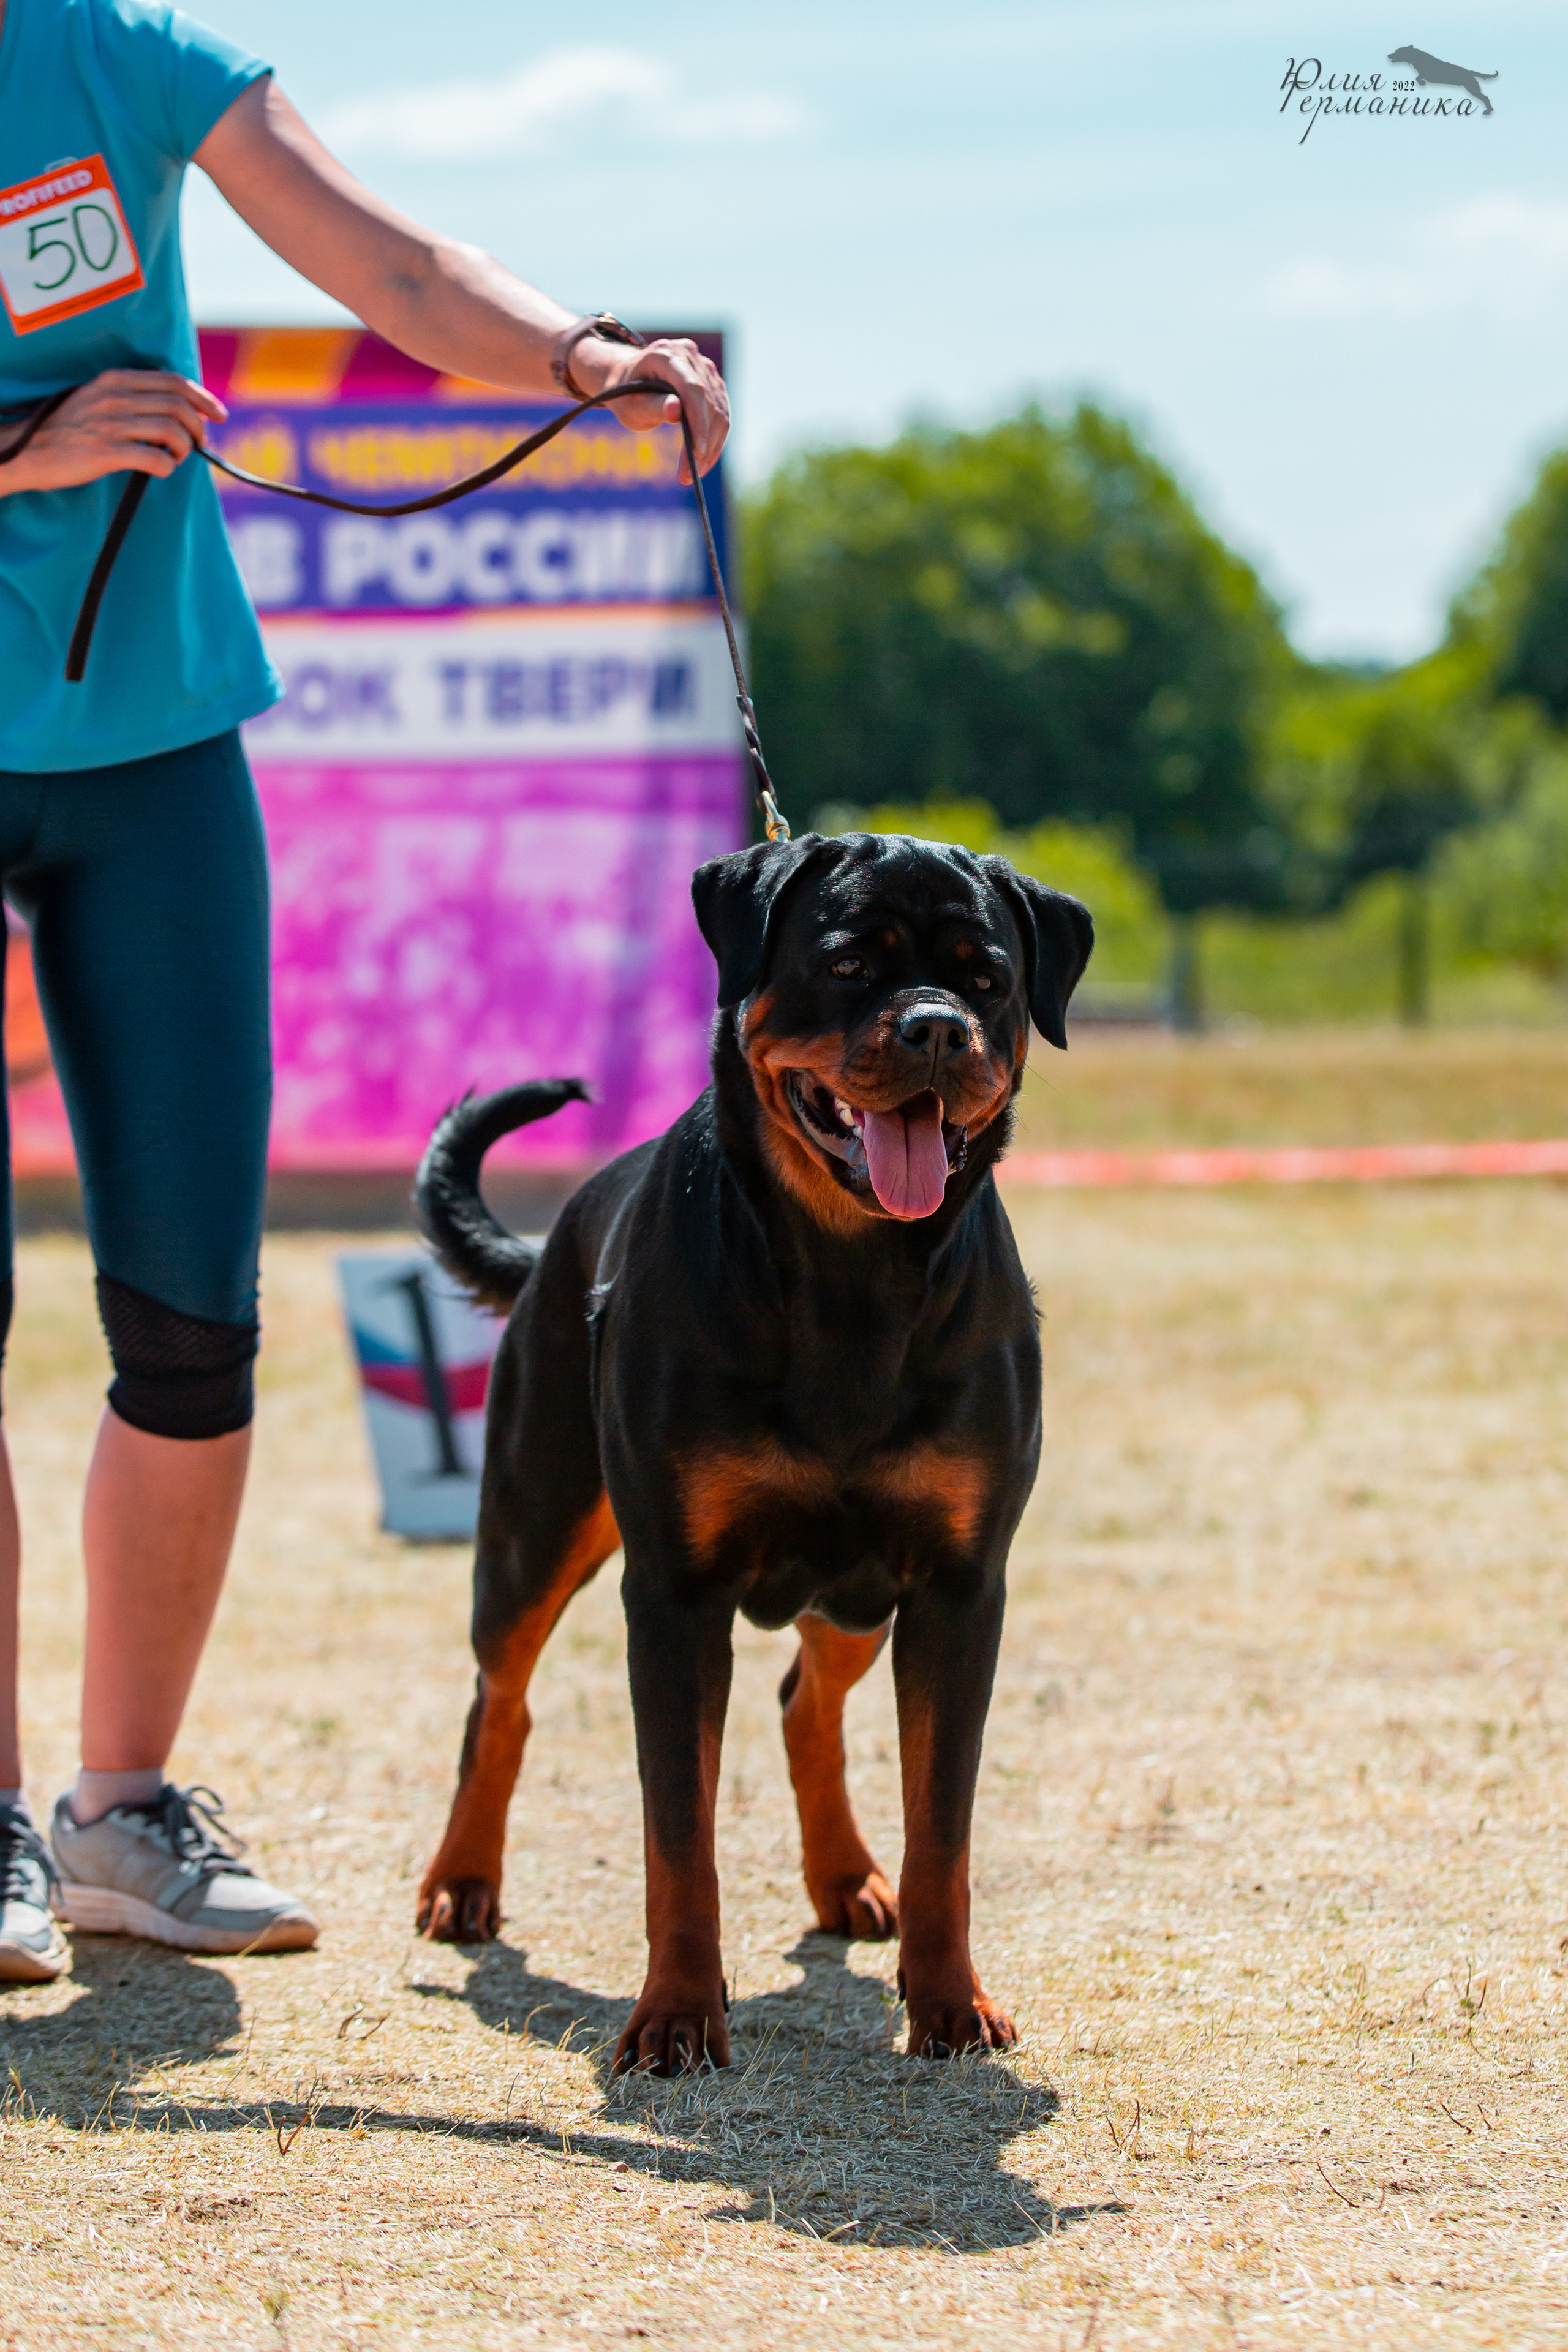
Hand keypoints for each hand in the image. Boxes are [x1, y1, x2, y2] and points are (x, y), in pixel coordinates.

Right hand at [0, 369, 225, 495]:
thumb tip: (175, 408)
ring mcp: (110, 424)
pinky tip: (162, 469)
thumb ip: (131, 397)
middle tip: (199, 443)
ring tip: (177, 458)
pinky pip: (155, 458)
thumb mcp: (98, 398)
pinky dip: (168, 466)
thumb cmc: (70, 430)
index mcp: (116, 380)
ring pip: (171, 431)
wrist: (30, 450)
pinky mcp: (105, 452)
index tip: (218, 414)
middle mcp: (115, 397)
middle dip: (198, 427)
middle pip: (178, 405)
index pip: (173, 381)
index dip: (203, 397)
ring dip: (185, 448)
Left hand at [579, 335, 729, 482]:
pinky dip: (714, 442)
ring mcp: (705, 368)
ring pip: (720, 412)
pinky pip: (721, 415)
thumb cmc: (625, 393)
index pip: (693, 389)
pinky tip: (702, 462)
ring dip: (711, 447)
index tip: (696, 453)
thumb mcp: (630, 404)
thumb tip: (676, 412)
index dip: (698, 422)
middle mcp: (690, 355)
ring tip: (693, 474)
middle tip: (689, 476)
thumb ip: (653, 405)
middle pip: (709, 403)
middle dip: (703, 443)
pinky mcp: (713, 384)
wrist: (629, 379)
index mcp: (667, 354)